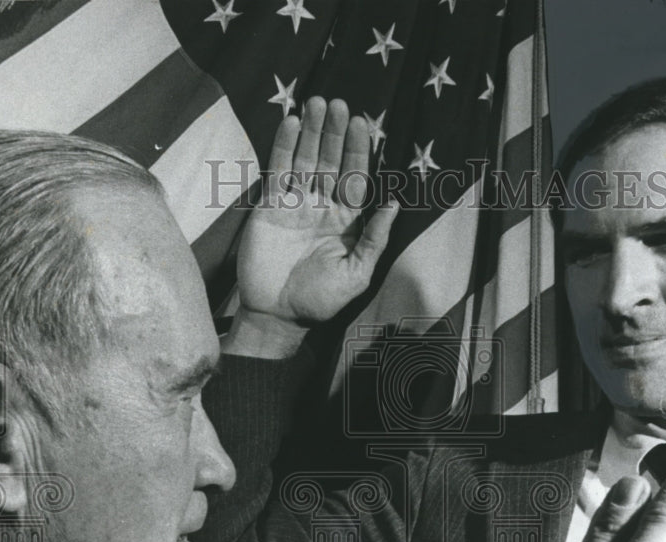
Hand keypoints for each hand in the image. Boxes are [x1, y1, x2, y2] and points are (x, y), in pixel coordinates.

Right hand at [237, 97, 397, 331]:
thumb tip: (396, 204)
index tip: (360, 123)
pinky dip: (283, 147)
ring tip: (315, 103)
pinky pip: (278, 171)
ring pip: (305, 160)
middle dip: (334, 134)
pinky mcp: (270, 207)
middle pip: (330, 162)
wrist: (277, 315)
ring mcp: (295, 205)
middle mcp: (322, 207)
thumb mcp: (356, 274)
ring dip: (310, 132)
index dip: (358, 151)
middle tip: (337, 104)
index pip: (355, 178)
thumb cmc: (320, 300)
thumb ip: (374, 239)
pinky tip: (290, 123)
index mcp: (346, 222)